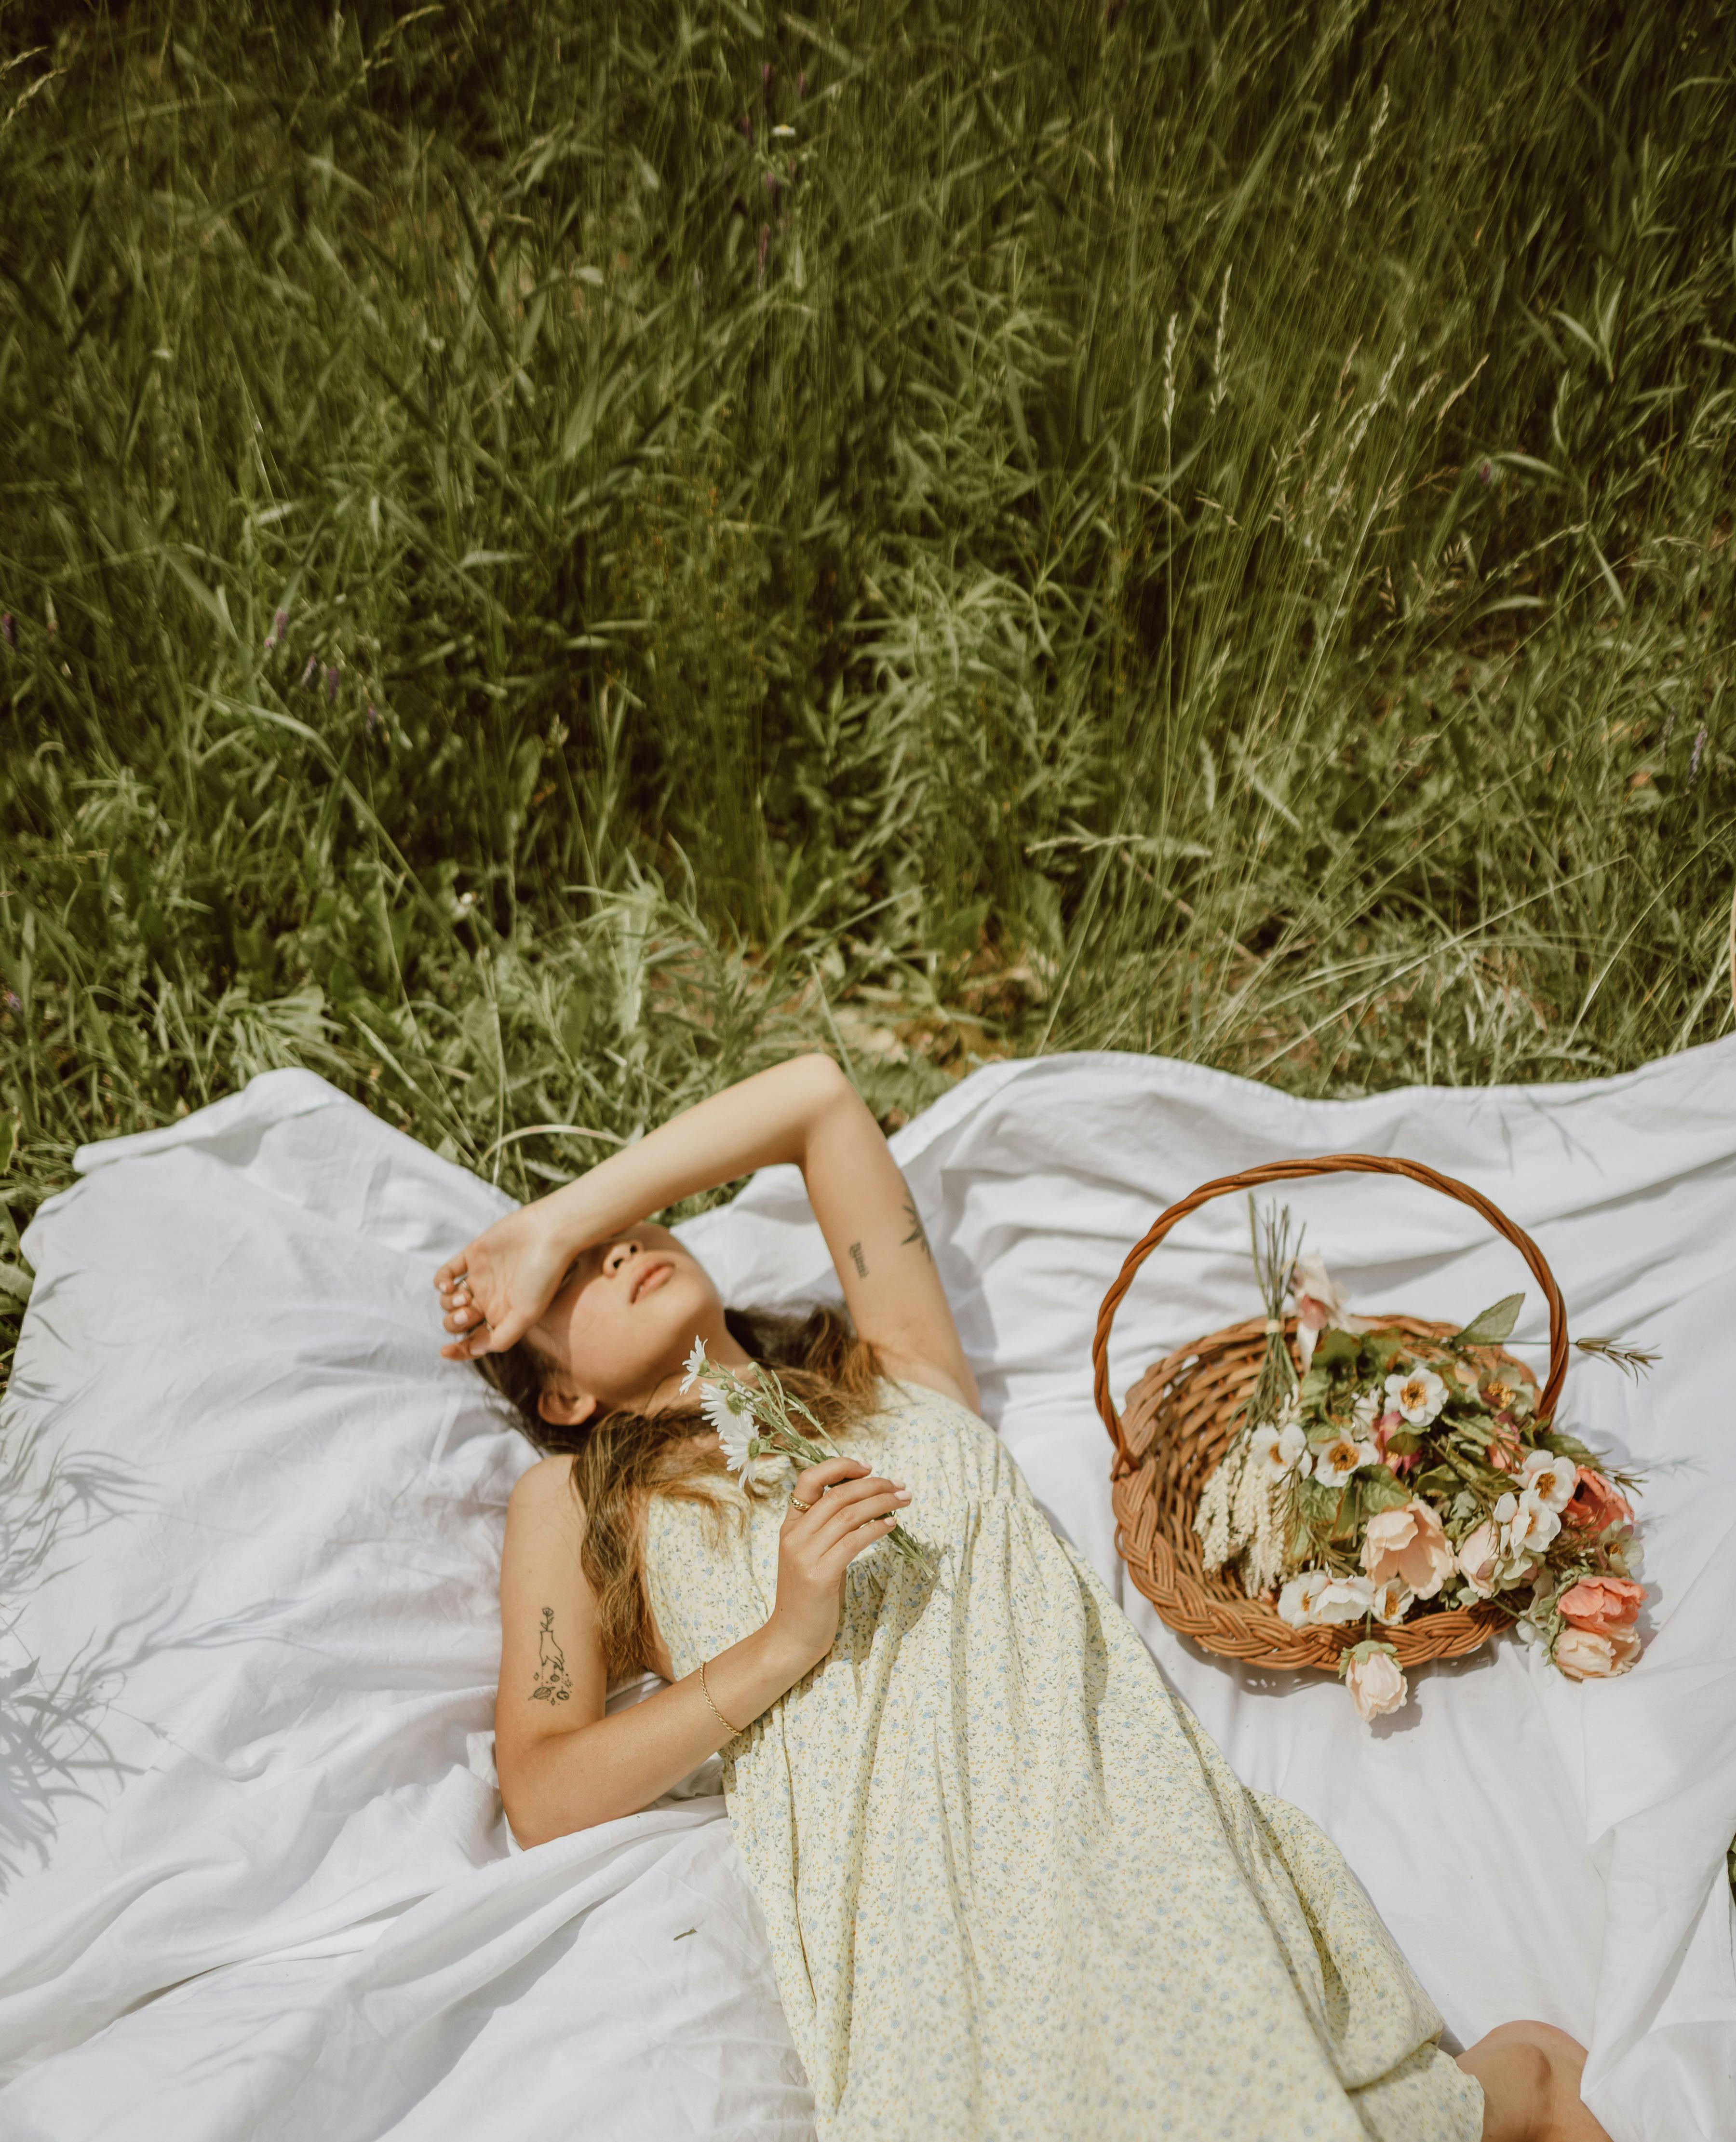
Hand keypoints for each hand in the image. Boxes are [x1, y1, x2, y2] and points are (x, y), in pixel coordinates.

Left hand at [435, 1206, 574, 1358]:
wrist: (548, 1235)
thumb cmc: (542, 1276)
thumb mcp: (526, 1315)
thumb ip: (501, 1338)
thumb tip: (473, 1351)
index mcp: (502, 1317)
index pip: (474, 1341)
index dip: (459, 1350)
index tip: (446, 1351)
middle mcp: (489, 1299)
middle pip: (457, 1322)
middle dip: (455, 1323)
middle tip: (467, 1312)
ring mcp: (479, 1278)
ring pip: (448, 1300)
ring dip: (449, 1303)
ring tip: (465, 1296)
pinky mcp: (472, 1256)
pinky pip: (445, 1274)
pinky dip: (440, 1282)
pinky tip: (447, 1285)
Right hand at [765, 1457, 911, 1671]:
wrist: (791, 1638)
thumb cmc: (809, 1596)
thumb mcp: (812, 1555)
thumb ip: (827, 1528)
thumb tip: (864, 1502)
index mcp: (790, 1526)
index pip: (809, 1479)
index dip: (840, 1467)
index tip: (869, 1468)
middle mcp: (794, 1536)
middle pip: (838, 1495)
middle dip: (874, 1485)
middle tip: (900, 1486)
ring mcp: (804, 1555)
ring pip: (848, 1514)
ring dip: (882, 1503)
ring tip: (904, 1500)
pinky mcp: (819, 1576)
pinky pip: (853, 1541)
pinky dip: (876, 1528)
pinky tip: (892, 1525)